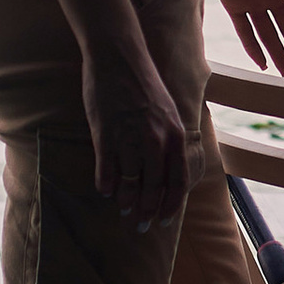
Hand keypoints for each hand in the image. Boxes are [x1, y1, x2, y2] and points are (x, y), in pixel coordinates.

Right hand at [83, 54, 190, 225]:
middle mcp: (156, 140)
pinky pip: (107, 170)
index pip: (178, 180)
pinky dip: (107, 185)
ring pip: (130, 183)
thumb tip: (167, 168)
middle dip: (148, 211)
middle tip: (142, 226)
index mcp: (175, 135)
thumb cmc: (143, 84)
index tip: (165, 220)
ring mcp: (130, 138)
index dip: (171, 204)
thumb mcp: (167, 111)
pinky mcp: (105, 134)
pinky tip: (106, 191)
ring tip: (124, 211)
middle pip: (154, 188)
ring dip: (127, 201)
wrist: (119, 57)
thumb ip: (169, 139)